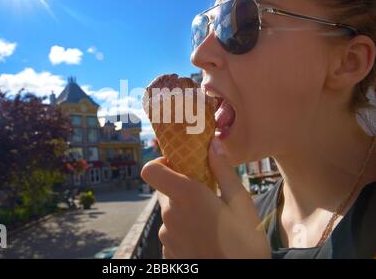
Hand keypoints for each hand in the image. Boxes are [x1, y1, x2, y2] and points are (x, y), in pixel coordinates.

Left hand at [141, 137, 270, 258]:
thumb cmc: (245, 244)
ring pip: (171, 213)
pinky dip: (185, 231)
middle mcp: (170, 215)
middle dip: (182, 189)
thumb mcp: (241, 203)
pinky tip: (206, 239)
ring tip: (212, 223)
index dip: (161, 164)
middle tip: (207, 196)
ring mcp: (167, 236)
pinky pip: (173, 233)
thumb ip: (223, 170)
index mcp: (186, 196)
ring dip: (185, 212)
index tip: (181, 165)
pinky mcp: (168, 253)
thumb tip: (212, 143)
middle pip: (165, 191)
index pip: (151, 170)